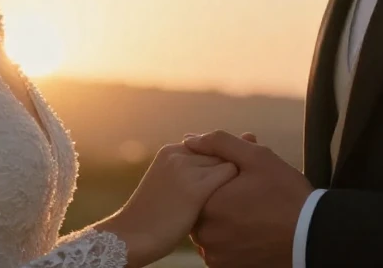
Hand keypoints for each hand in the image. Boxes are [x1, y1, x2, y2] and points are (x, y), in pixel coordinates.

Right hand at [97, 143, 236, 266]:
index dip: (224, 160)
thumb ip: (187, 172)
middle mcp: (179, 154)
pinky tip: (242, 201)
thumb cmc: (151, 218)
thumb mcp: (166, 185)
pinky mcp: (195, 188)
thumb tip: (213, 171)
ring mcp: (186, 169)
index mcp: (171, 151)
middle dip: (234, 164)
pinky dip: (239, 185)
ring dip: (238, 176)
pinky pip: (228, 176)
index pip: (210, 146)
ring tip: (248, 192)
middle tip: (251, 180)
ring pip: (226, 161)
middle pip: (220, 152)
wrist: (131, 236)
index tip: (236, 173)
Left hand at [184, 130, 312, 267]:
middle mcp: (205, 232)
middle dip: (218, 200)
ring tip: (249, 214)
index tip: (237, 180)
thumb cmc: (286, 193)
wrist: (311, 235)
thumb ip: (219, 143)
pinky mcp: (226, 267)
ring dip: (221, 221)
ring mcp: (215, 254)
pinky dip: (227, 239)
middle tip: (246, 197)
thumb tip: (189, 139)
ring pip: (208, 230)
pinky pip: (217, 249)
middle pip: (201, 209)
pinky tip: (248, 230)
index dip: (215, 179)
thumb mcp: (257, 157)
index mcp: (207, 203)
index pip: (196, 186)